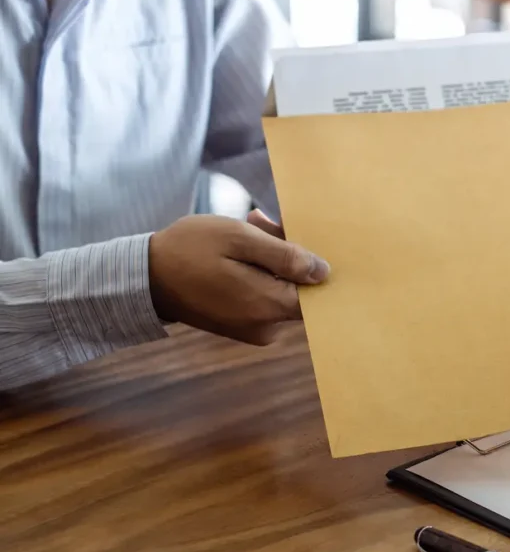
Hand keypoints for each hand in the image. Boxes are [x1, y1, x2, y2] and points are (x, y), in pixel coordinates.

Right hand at [148, 214, 328, 345]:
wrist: (143, 278)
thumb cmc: (189, 250)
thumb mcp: (239, 239)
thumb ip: (285, 256)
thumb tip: (323, 272)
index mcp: (269, 307)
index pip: (319, 294)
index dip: (316, 264)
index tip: (300, 238)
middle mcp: (267, 327)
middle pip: (300, 289)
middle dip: (289, 254)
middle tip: (263, 222)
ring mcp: (255, 329)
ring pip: (283, 290)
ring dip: (273, 259)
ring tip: (249, 226)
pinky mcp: (245, 326)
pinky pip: (266, 296)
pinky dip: (261, 272)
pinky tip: (243, 248)